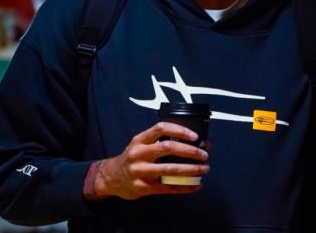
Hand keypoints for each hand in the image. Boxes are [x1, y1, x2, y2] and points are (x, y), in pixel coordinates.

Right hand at [85, 122, 209, 199]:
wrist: (111, 178)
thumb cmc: (133, 158)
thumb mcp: (141, 145)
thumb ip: (161, 142)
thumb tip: (194, 142)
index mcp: (140, 139)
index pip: (161, 128)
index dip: (179, 130)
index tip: (194, 136)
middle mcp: (138, 153)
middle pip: (167, 147)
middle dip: (189, 151)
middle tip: (204, 154)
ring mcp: (139, 171)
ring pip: (169, 169)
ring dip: (190, 169)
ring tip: (204, 169)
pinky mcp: (143, 187)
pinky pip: (168, 188)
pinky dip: (184, 187)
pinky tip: (196, 185)